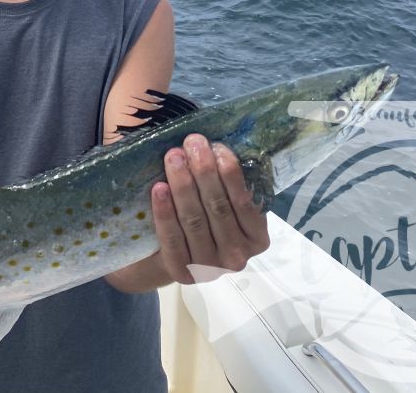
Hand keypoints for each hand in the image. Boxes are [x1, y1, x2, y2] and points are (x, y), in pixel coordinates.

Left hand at [151, 134, 269, 283]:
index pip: (245, 202)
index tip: (216, 146)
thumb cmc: (203, 219)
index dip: (230, 173)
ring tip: (174, 157)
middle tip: (192, 143)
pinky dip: (165, 211)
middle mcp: (238, 256)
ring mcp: (210, 267)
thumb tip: (215, 146)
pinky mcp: (182, 272)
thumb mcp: (223, 205)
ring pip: (195, 219)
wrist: (167, 256)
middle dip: (204, 171)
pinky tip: (159, 189)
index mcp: (256, 237)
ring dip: (183, 184)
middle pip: (218, 207)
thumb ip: (226, 184)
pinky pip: (172, 238)